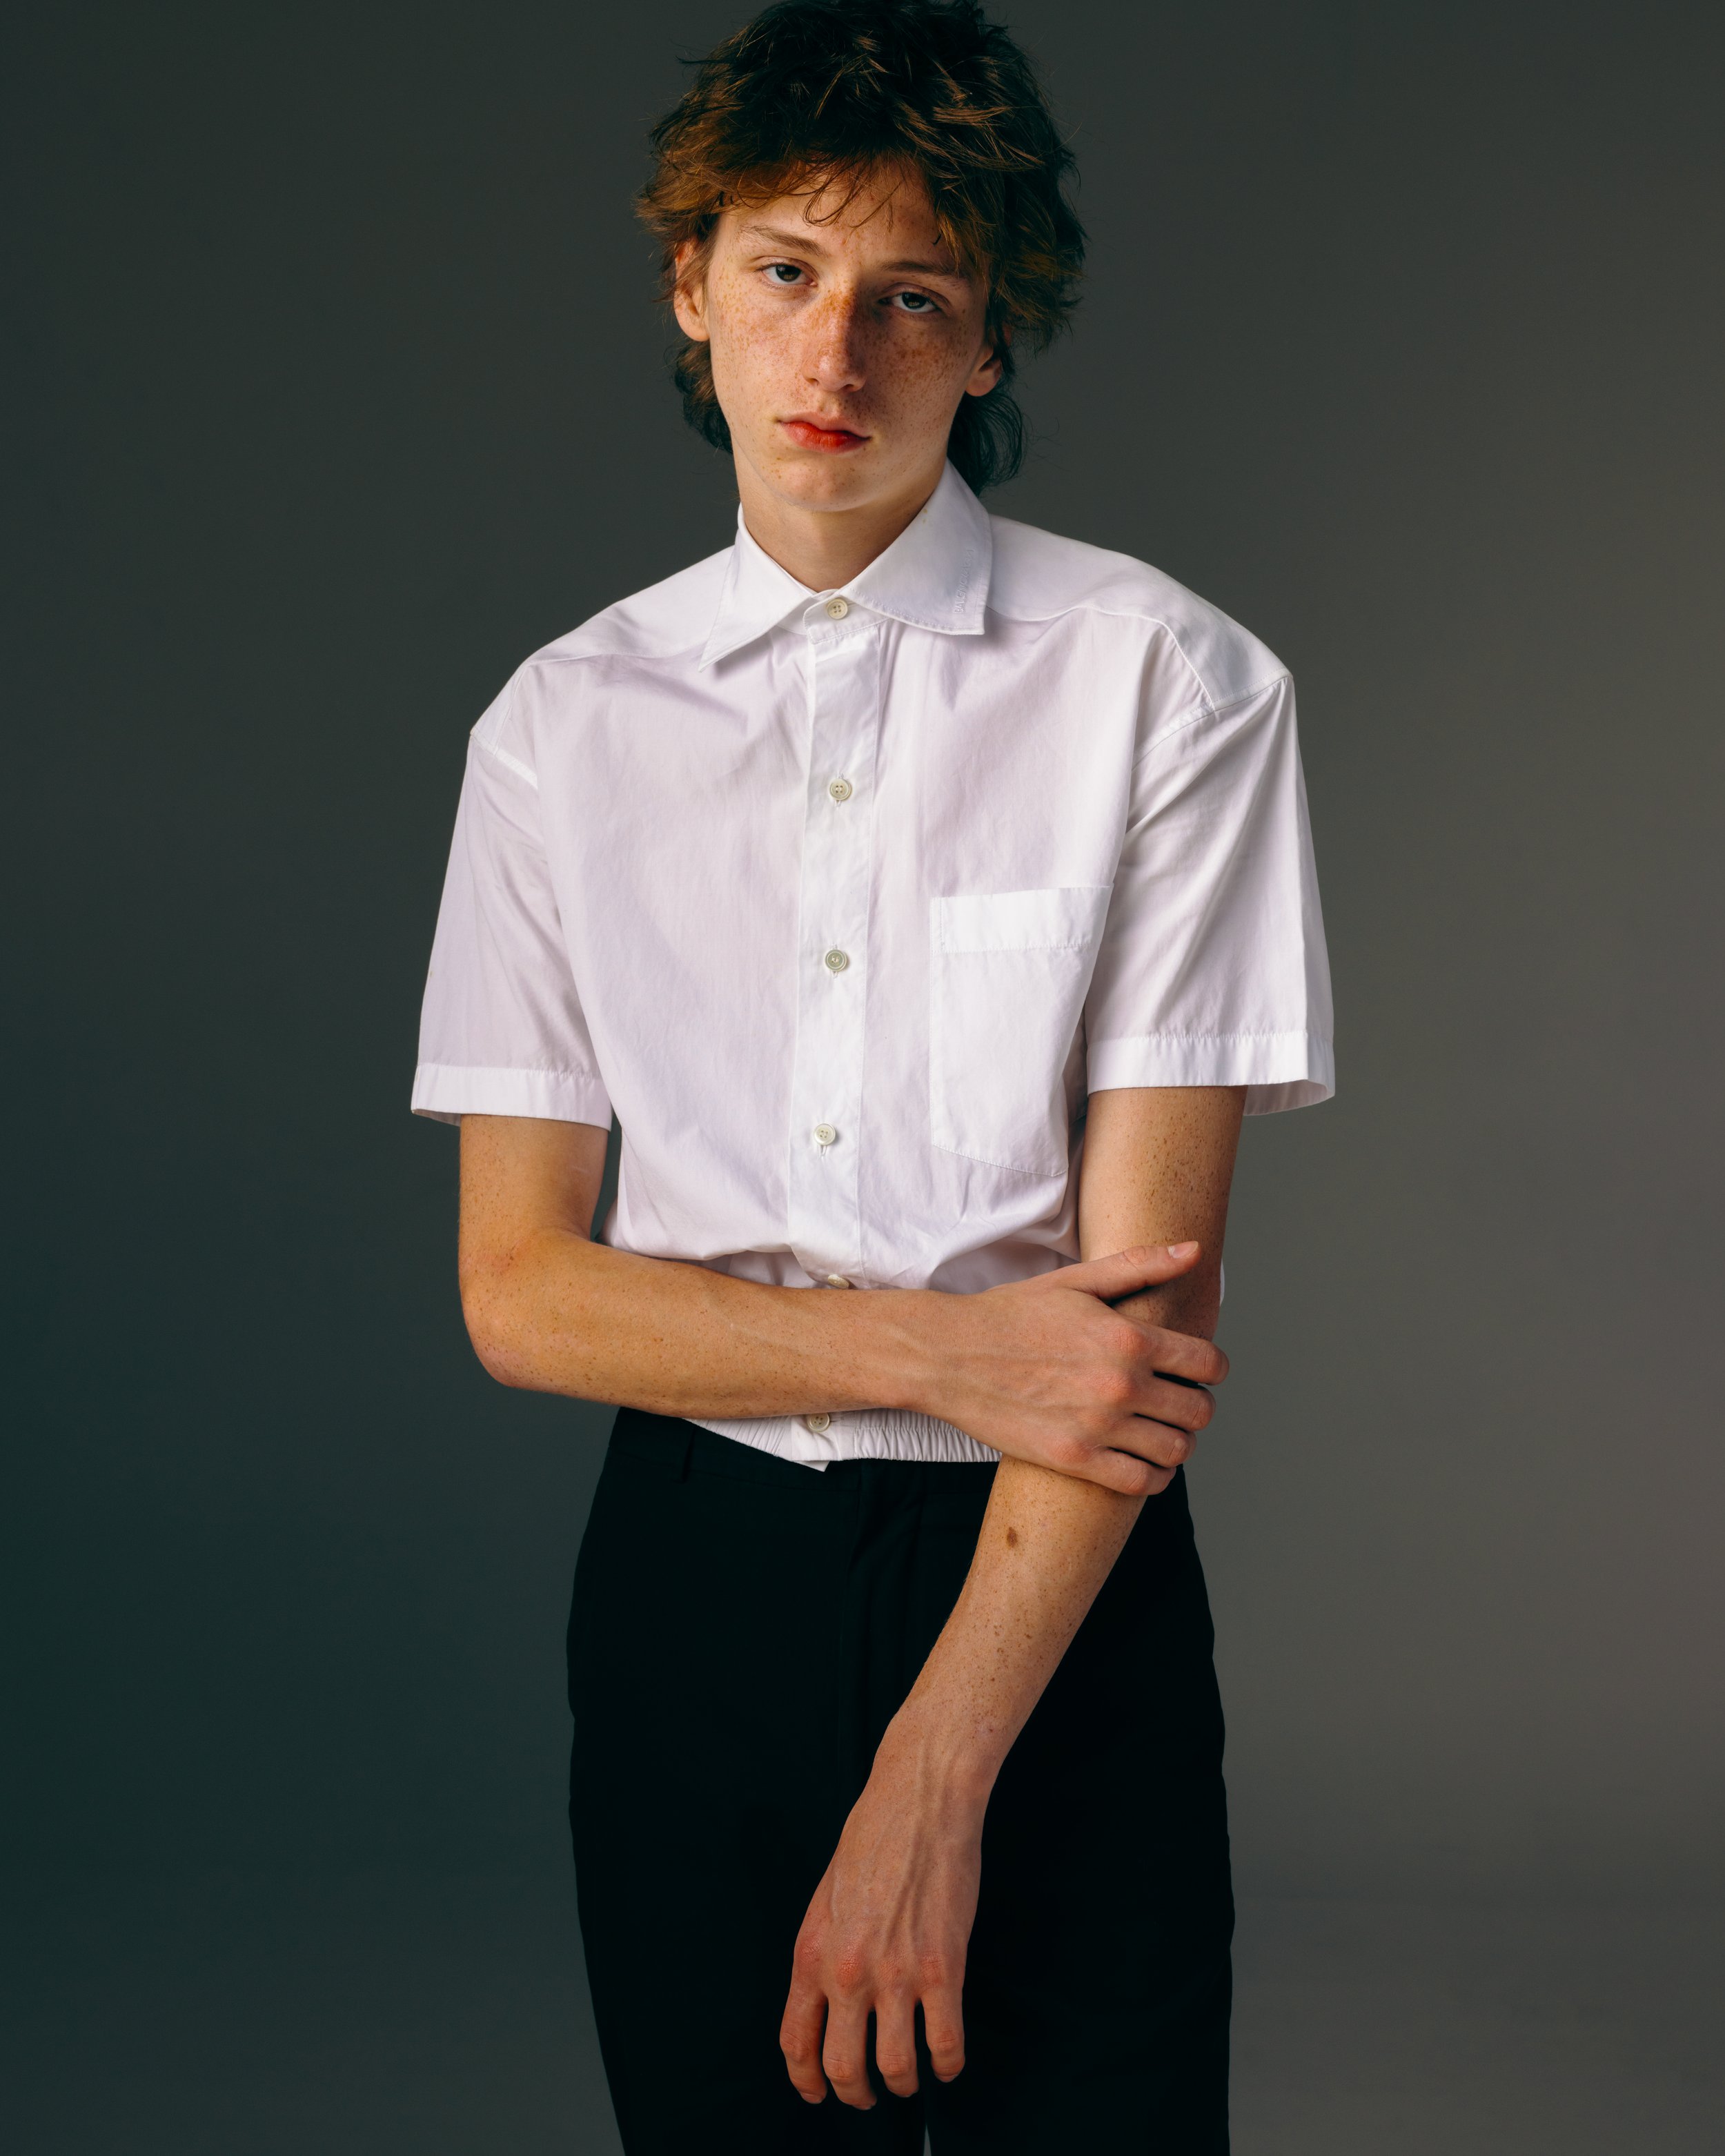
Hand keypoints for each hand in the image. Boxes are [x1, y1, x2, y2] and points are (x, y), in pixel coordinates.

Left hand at [780, 1718, 982, 2108]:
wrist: (919, 1799)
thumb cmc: (873, 1838)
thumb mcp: (826, 1899)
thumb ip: (824, 1954)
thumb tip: (829, 2004)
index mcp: (811, 1954)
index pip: (796, 2043)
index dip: (806, 2080)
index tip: (818, 2091)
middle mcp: (847, 1973)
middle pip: (842, 2070)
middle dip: (855, 2094)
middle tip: (868, 2094)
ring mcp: (895, 1975)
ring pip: (894, 2068)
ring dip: (904, 2084)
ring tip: (911, 2078)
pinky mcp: (942, 1969)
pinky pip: (944, 2045)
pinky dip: (947, 2065)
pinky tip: (947, 2059)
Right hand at [910, 1242, 1227, 1494]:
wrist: (948, 1356)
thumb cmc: (1010, 1314)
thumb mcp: (1074, 1281)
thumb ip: (1139, 1266)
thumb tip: (1193, 1250)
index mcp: (1128, 1337)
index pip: (1208, 1363)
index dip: (1213, 1369)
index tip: (1201, 1372)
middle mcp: (1121, 1384)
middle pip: (1199, 1411)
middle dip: (1197, 1407)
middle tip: (1179, 1403)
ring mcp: (1099, 1426)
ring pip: (1176, 1450)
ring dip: (1178, 1443)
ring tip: (1162, 1433)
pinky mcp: (1074, 1460)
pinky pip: (1141, 1482)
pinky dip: (1153, 1476)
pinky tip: (1143, 1463)